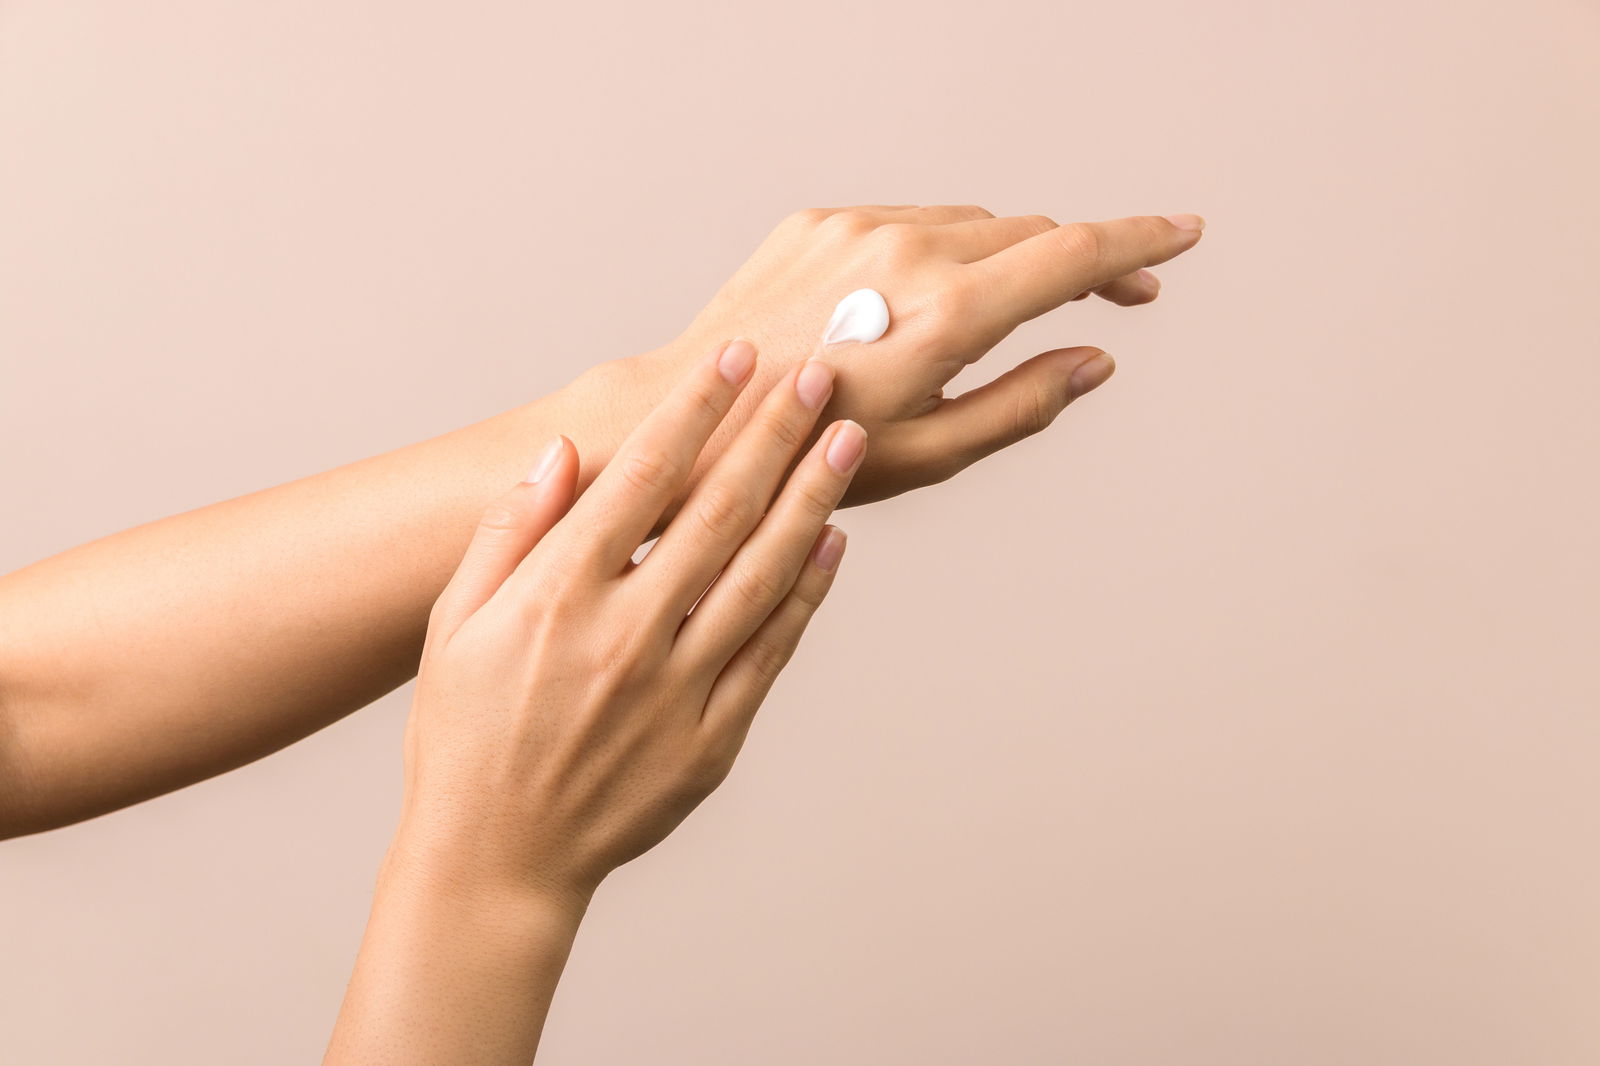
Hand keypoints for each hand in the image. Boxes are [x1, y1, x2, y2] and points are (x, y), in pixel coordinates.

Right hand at [397, 339, 859, 904]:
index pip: (642, 478)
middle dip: (776, 432)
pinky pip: (773, 652)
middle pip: (720, 512)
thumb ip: (510, 533)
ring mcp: (676, 690)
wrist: (496, 861)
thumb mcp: (455, 626)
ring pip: (763, 574)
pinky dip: (808, 593)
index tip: (735, 356)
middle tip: (823, 373)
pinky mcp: (711, 740)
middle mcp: (625, 635)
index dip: (695, 408)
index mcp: (557, 597)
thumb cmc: (464, 735)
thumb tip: (564, 454)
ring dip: (812, 498)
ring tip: (849, 437)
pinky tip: (835, 541)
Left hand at [638, 204, 1205, 502]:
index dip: (1140, 244)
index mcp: (944, 314)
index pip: (1072, 257)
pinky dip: (942, 247)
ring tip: (1009, 313)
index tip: (1185, 234)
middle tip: (1118, 300)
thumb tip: (1094, 361)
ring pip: (972, 221)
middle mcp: (904, 251)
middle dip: (1084, 261)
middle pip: (1031, 233)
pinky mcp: (817, 219)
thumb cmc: (806, 454)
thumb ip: (1024, 403)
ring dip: (1010, 255)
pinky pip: (909, 220)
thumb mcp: (930, 453)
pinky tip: (926, 298)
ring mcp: (856, 227)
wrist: (693, 419)